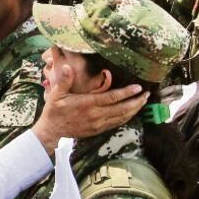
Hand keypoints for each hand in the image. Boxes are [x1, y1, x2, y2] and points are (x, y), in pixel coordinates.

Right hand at [32, 66, 147, 154]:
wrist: (52, 131)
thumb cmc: (54, 111)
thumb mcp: (57, 94)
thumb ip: (64, 80)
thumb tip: (68, 67)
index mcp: (87, 104)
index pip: (111, 98)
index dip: (126, 93)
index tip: (138, 87)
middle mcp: (96, 115)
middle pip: (122, 109)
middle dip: (136, 101)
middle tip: (146, 94)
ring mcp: (98, 124)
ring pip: (122, 117)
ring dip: (134, 110)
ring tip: (143, 102)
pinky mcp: (98, 130)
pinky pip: (116, 124)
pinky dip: (126, 118)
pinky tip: (132, 112)